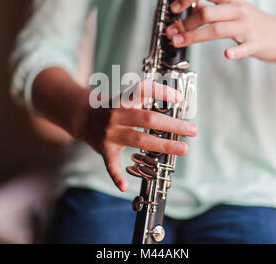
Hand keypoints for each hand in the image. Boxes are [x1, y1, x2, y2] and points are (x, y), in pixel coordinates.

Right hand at [78, 80, 197, 191]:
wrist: (83, 117)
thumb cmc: (113, 108)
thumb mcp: (126, 99)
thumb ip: (145, 102)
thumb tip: (175, 106)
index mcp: (123, 100)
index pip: (142, 89)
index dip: (160, 91)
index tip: (178, 98)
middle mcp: (117, 115)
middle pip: (147, 119)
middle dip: (172, 124)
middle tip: (192, 130)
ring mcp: (110, 133)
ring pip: (138, 139)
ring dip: (162, 144)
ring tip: (182, 148)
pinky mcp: (105, 149)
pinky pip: (110, 164)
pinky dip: (116, 175)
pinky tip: (124, 186)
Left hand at [165, 0, 275, 61]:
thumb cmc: (254, 23)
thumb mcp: (233, 9)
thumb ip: (213, 8)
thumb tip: (193, 7)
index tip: (173, 9)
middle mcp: (237, 10)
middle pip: (206, 13)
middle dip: (184, 23)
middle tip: (170, 33)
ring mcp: (247, 27)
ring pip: (217, 29)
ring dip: (194, 37)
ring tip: (178, 43)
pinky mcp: (255, 43)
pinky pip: (244, 47)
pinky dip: (235, 51)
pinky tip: (226, 55)